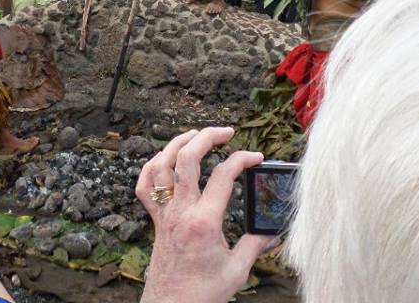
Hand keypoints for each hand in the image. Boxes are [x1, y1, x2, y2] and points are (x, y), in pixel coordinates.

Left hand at [136, 128, 272, 302]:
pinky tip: (166, 158)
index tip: (256, 157)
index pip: (223, 175)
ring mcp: (164, 213)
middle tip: (227, 131)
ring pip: (161, 165)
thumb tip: (273, 232)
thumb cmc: (202, 293)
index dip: (243, 159)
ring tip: (197, 135)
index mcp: (204, 222)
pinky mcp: (155, 219)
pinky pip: (145, 185)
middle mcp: (180, 211)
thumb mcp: (237, 270)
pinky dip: (153, 166)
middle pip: (187, 158)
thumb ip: (256, 245)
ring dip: (178, 143)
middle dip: (207, 137)